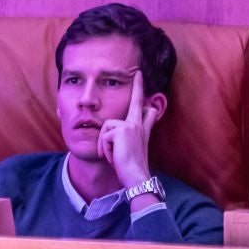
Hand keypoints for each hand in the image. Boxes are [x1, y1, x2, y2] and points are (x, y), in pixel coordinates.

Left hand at [96, 71, 159, 190]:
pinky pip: (103, 136)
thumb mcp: (133, 149)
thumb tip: (131, 135)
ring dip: (104, 144)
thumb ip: (132, 137)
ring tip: (113, 155)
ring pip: (106, 128)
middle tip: (138, 72)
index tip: (140, 79)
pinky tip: (113, 156)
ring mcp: (130, 126)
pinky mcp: (121, 131)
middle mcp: (137, 125)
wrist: (135, 176)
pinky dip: (104, 149)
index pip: (144, 109)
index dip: (142, 94)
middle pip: (137, 101)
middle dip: (138, 86)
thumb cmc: (130, 166)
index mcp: (140, 129)